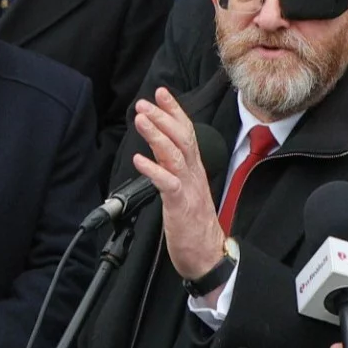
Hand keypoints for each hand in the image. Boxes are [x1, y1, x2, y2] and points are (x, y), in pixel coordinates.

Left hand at [131, 88, 224, 282]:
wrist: (208, 255)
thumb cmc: (194, 224)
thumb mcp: (184, 189)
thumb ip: (173, 167)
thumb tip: (157, 148)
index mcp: (195, 169)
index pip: (187, 132)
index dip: (174, 111)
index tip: (161, 93)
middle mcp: (194, 174)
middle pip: (182, 137)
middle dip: (163, 116)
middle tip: (144, 102)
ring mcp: (189, 189)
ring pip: (175, 154)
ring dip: (156, 134)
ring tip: (140, 119)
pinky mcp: (181, 206)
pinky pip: (167, 183)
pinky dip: (153, 169)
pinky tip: (138, 159)